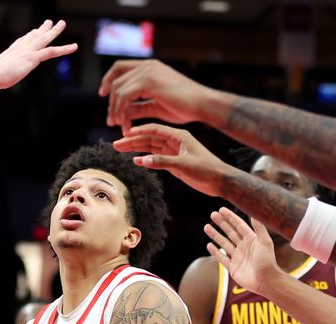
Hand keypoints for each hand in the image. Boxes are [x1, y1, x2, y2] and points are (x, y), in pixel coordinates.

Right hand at [0, 20, 76, 93]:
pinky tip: (74, 46)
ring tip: (62, 23)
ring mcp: (27, 52)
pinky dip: (64, 49)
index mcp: (10, 52)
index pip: (22, 41)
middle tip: (49, 22)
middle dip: (42, 29)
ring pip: (44, 39)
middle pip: (33, 36)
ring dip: (54, 31)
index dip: (29, 36)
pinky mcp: (33, 58)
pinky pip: (52, 51)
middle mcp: (19, 48)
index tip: (34, 31)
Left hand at [99, 59, 207, 131]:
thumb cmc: (184, 106)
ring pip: (118, 89)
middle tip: (111, 121)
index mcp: (150, 67)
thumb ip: (138, 106)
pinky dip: (121, 112)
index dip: (109, 79)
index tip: (103, 94)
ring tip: (119, 126)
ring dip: (115, 110)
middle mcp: (147, 66)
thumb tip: (123, 113)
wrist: (202, 104)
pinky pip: (125, 96)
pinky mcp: (149, 82)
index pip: (120, 67)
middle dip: (111, 102)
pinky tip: (126, 125)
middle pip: (116, 80)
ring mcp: (148, 72)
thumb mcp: (156, 105)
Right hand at [113, 123, 230, 196]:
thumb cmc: (206, 169)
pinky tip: (135, 160)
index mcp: (179, 136)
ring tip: (120, 149)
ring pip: (150, 147)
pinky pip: (156, 157)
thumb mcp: (183, 165)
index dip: (139, 131)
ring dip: (136, 148)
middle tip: (116, 144)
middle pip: (149, 138)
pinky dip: (145, 158)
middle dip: (132, 140)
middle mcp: (175, 141)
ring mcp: (174, 151)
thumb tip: (141, 160)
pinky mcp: (174, 161)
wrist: (219, 180)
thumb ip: (162, 162)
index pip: (154, 130)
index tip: (125, 133)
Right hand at [204, 208, 282, 295]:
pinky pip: (222, 258)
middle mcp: (244, 247)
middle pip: (230, 232)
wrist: (266, 281)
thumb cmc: (268, 261)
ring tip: (206, 227)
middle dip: (221, 223)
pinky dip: (215, 252)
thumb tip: (254, 212)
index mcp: (252, 240)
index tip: (221, 210)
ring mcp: (237, 257)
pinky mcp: (233, 268)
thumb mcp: (265, 242)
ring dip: (215, 235)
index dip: (231, 217)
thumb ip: (259, 227)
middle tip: (212, 214)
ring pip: (224, 243)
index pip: (239, 225)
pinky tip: (209, 245)